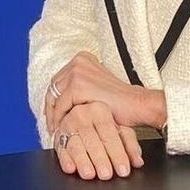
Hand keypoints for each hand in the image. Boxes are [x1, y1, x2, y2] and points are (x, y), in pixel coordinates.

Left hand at [47, 52, 165, 132]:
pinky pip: (61, 106)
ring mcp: (77, 73)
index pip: (59, 79)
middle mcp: (78, 62)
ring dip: (54, 116)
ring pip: (55, 97)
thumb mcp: (96, 87)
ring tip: (57, 130)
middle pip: (54, 87)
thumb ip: (80, 88)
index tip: (52, 112)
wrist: (138, 105)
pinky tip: (63, 129)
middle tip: (52, 124)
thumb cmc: (120, 101)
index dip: (54, 99)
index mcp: (83, 59)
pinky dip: (60, 119)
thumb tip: (61, 101)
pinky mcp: (78, 87)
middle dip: (51, 108)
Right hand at [53, 101, 142, 179]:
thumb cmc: (106, 122)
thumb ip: (130, 144)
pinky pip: (60, 148)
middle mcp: (81, 115)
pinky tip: (71, 168)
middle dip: (99, 158)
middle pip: (91, 139)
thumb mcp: (122, 129)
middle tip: (106, 174)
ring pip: (75, 144)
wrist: (87, 112)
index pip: (109, 133)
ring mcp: (67, 125)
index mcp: (98, 109)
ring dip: (82, 160)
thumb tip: (137, 161)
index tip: (123, 169)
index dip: (117, 153)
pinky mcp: (58, 136)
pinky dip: (65, 159)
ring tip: (89, 174)